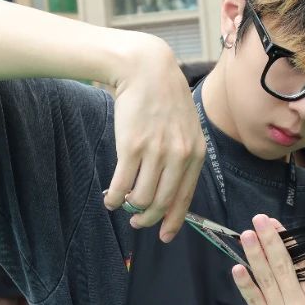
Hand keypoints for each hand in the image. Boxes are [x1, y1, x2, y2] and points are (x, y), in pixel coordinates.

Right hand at [105, 35, 205, 241]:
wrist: (146, 69)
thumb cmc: (164, 99)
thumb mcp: (186, 127)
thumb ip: (183, 157)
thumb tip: (170, 191)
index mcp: (195, 153)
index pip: (186, 197)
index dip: (174, 221)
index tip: (165, 235)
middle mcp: (179, 155)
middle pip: (163, 202)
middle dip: (148, 219)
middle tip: (138, 222)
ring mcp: (155, 152)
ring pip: (141, 198)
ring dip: (129, 208)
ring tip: (122, 204)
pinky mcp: (131, 146)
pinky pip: (121, 185)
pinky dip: (113, 198)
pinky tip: (109, 199)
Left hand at [231, 215, 304, 304]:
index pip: (302, 265)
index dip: (289, 243)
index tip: (278, 225)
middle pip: (281, 268)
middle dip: (269, 241)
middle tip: (258, 220)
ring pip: (265, 281)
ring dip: (254, 256)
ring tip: (245, 235)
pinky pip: (254, 301)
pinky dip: (245, 284)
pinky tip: (238, 266)